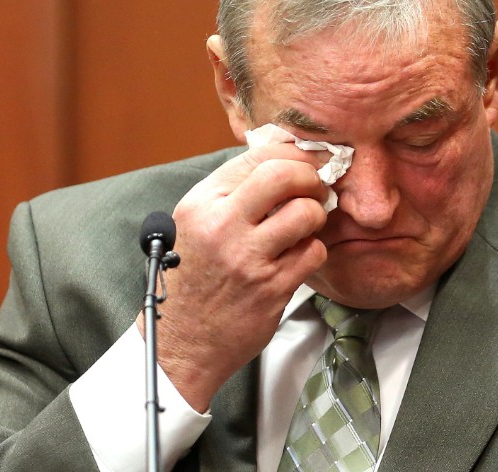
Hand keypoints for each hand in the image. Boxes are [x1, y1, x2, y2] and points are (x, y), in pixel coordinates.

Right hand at [138, 143, 328, 410]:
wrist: (181, 342)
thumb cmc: (193, 280)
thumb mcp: (196, 224)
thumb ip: (232, 192)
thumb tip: (280, 160)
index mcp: (201, 204)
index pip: (257, 156)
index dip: (292, 154)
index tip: (307, 161)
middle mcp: (222, 225)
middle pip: (284, 174)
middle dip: (310, 177)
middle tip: (316, 188)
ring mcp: (248, 258)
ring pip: (306, 212)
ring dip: (316, 216)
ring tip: (307, 225)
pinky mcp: (271, 287)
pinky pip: (313, 252)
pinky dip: (314, 251)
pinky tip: (299, 257)